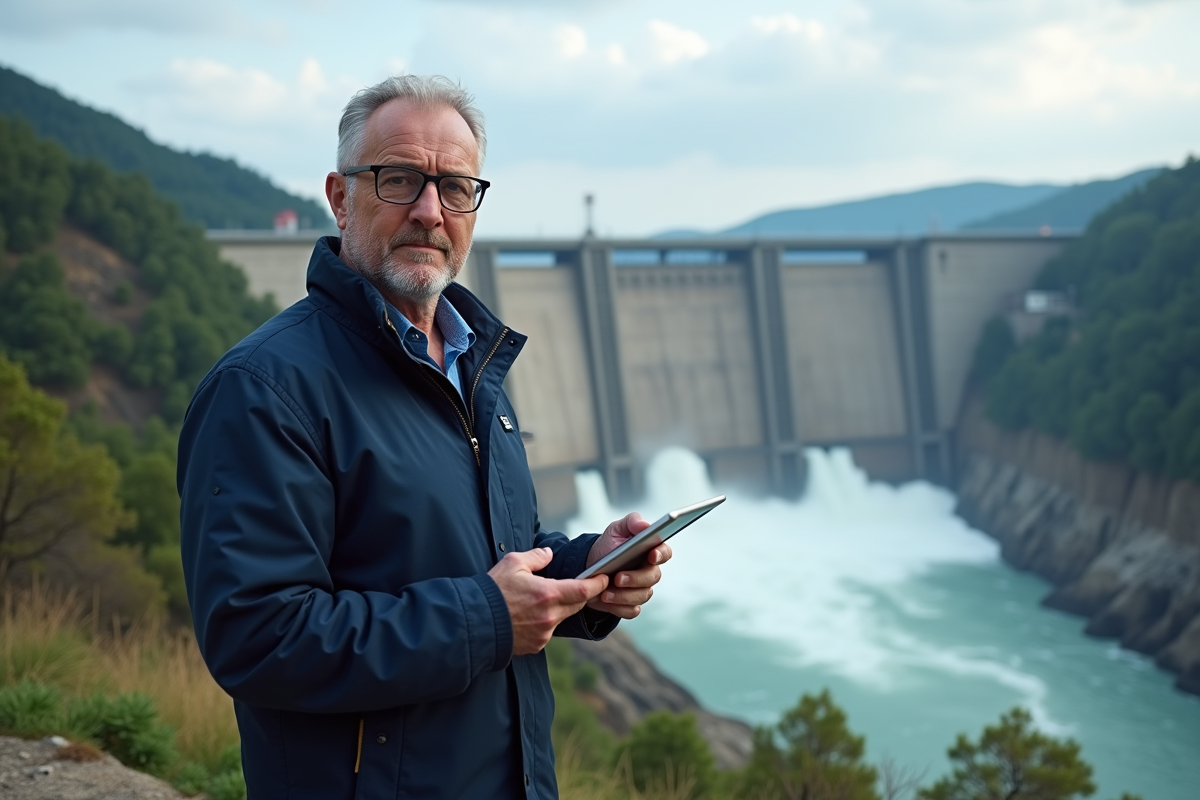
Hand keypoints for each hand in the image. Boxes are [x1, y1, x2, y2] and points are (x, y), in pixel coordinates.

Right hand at [488, 547, 608, 655]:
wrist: (474, 623)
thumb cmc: (492, 592)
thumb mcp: (512, 563)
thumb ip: (535, 557)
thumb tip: (549, 554)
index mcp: (547, 594)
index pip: (584, 590)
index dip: (598, 584)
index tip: (604, 578)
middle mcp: (550, 616)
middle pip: (577, 604)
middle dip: (581, 594)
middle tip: (579, 584)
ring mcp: (544, 633)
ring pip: (563, 617)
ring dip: (560, 608)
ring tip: (543, 599)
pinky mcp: (536, 645)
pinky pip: (549, 630)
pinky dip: (546, 621)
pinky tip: (530, 615)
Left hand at [585, 512, 671, 619]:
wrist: (588, 568)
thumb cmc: (607, 547)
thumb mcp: (616, 529)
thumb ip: (632, 522)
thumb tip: (646, 526)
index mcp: (650, 551)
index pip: (664, 552)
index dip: (661, 554)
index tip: (651, 555)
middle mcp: (649, 571)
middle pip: (653, 577)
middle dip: (636, 578)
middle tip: (618, 577)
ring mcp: (641, 589)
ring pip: (642, 596)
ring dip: (623, 595)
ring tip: (605, 592)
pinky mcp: (630, 604)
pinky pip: (631, 610)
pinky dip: (618, 607)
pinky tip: (606, 600)